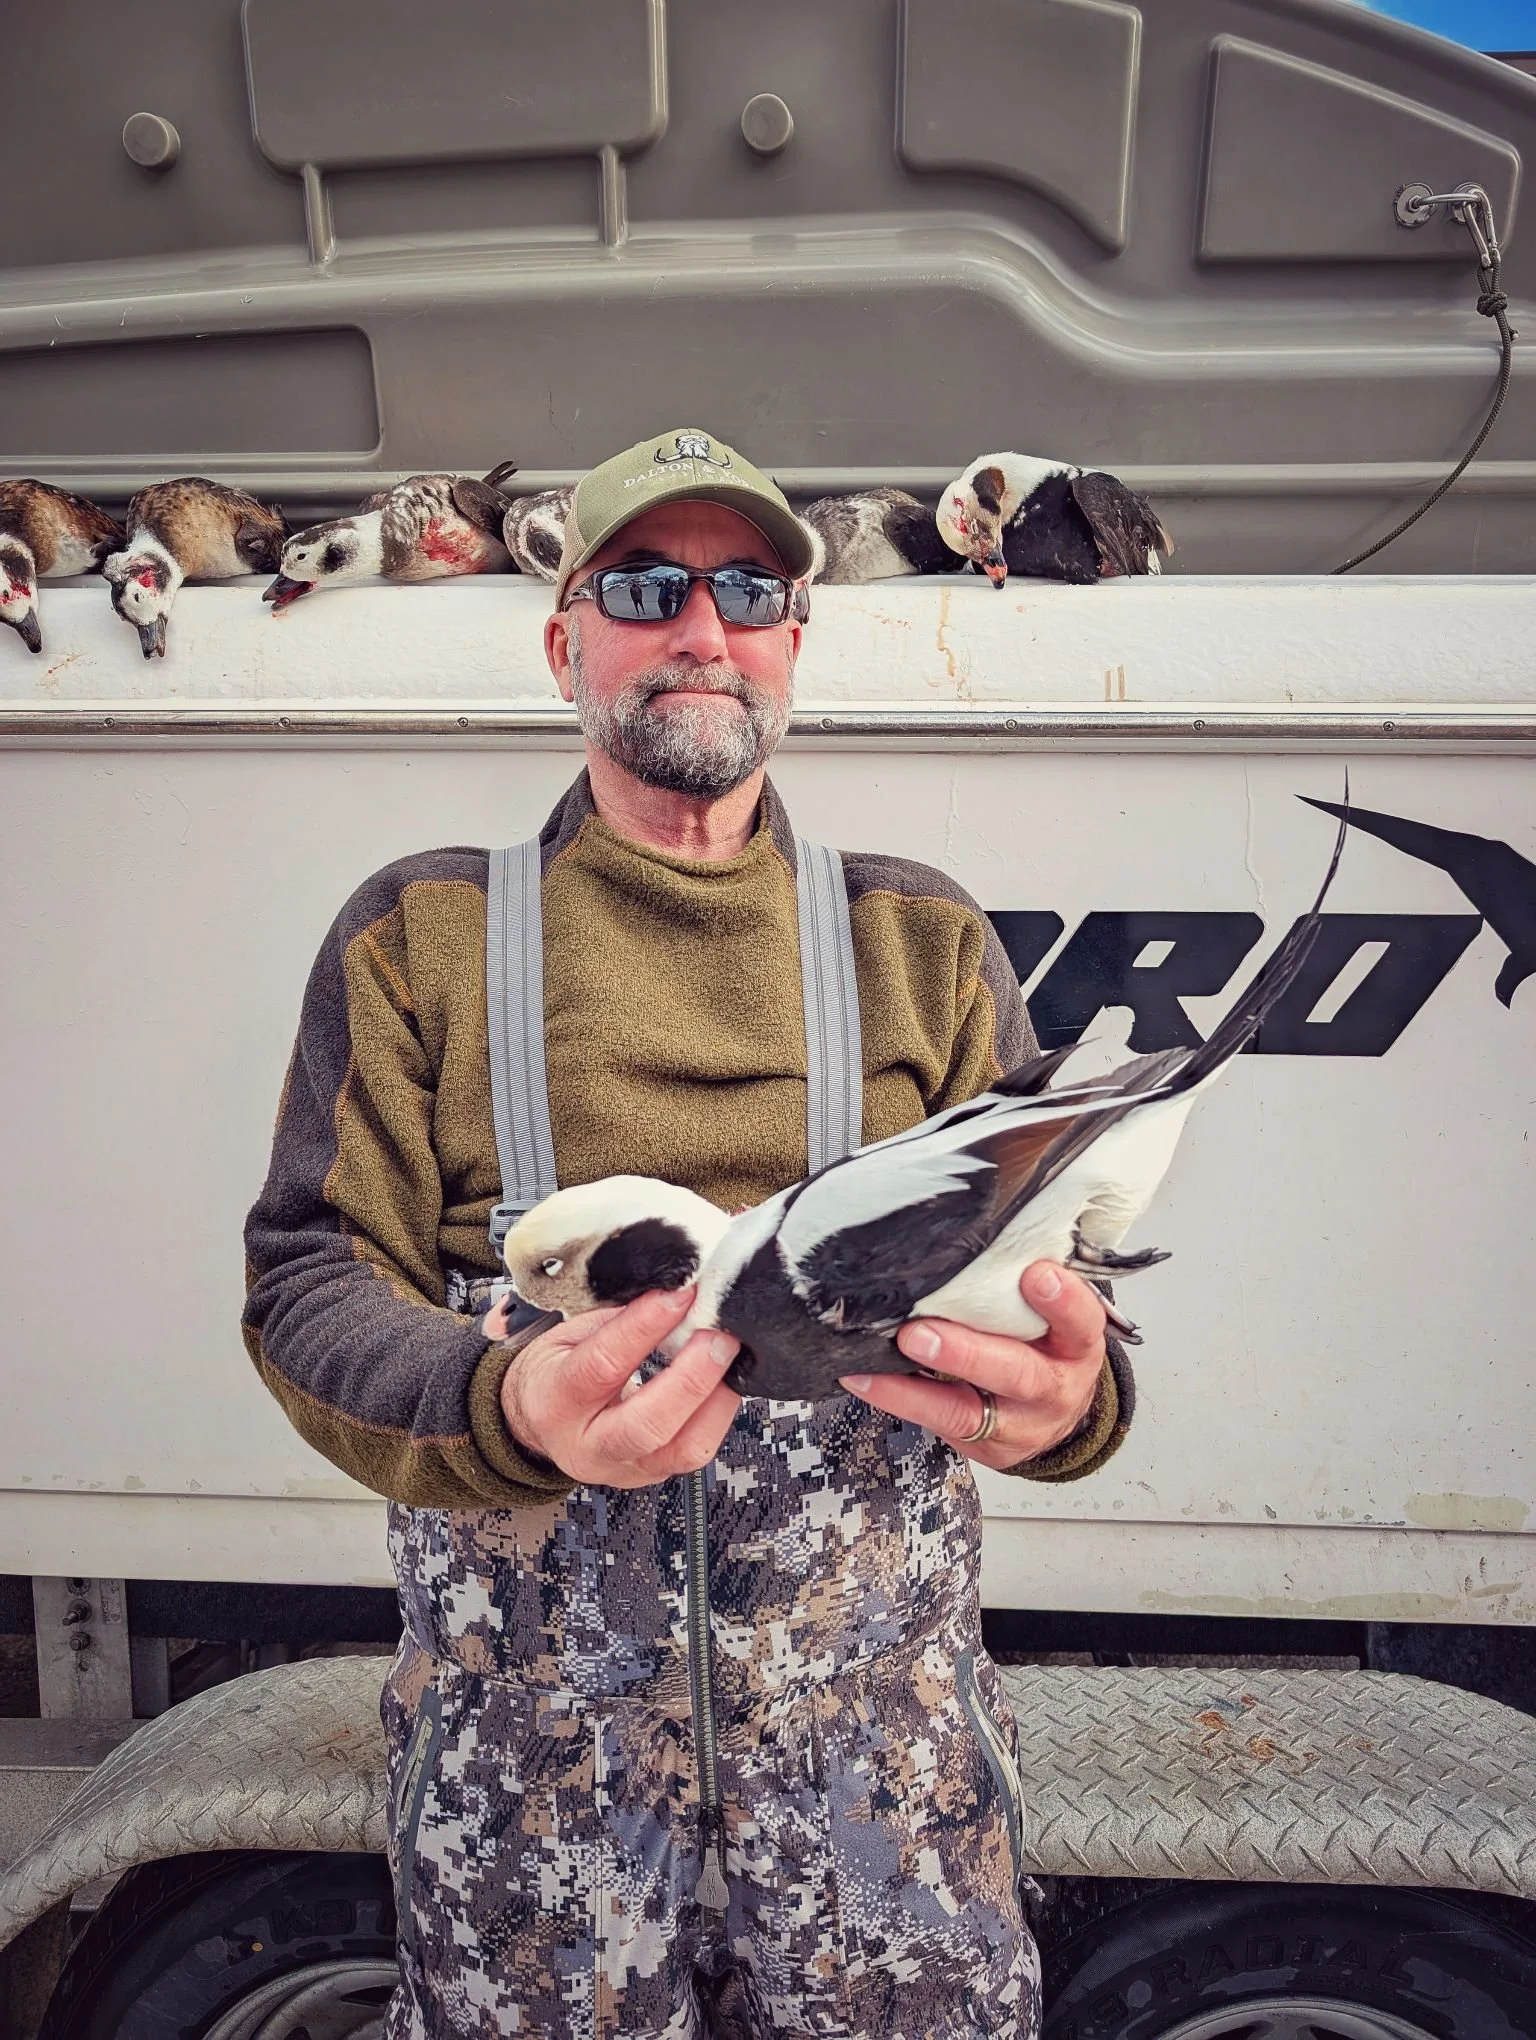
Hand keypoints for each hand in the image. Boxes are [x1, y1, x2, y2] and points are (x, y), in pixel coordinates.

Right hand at [494, 1287, 741, 1487]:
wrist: (536, 1419)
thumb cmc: (555, 1371)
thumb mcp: (566, 1335)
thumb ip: (615, 1319)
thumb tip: (670, 1293)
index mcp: (555, 1399)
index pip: (603, 1366)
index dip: (645, 1328)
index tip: (679, 1296)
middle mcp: (586, 1445)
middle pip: (646, 1425)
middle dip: (692, 1378)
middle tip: (719, 1337)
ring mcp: (622, 1469)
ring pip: (681, 1450)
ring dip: (717, 1400)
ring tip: (732, 1360)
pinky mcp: (651, 1474)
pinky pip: (695, 1452)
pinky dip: (718, 1415)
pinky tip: (726, 1384)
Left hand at [839, 1261, 1105, 1469]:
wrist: (1059, 1414)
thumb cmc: (1049, 1346)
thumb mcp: (1059, 1316)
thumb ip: (1027, 1283)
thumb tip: (975, 1228)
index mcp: (1077, 1345)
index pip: (1081, 1321)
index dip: (1062, 1300)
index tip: (1035, 1273)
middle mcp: (1053, 1388)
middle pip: (1018, 1374)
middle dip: (967, 1353)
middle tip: (920, 1332)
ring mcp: (1018, 1424)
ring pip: (966, 1411)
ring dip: (914, 1388)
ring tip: (875, 1363)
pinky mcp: (985, 1447)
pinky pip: (937, 1423)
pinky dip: (897, 1398)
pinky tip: (864, 1378)